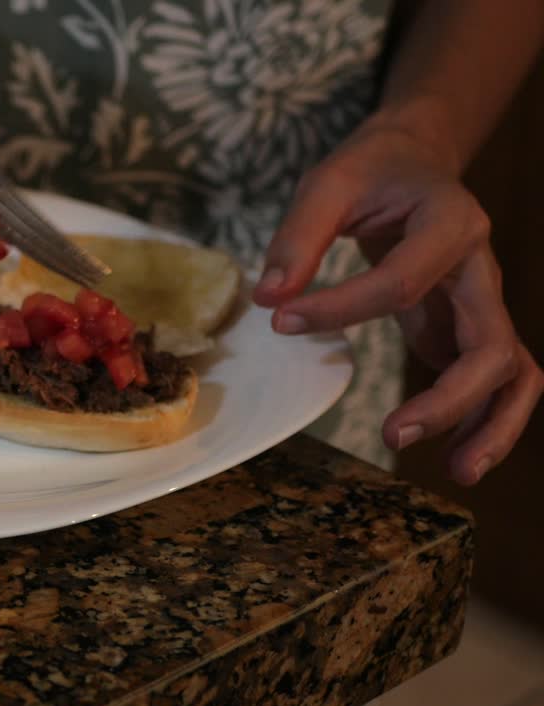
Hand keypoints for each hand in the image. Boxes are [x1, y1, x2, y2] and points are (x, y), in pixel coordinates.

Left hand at [253, 111, 542, 485]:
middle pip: (491, 344)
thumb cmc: (371, 172)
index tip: (282, 321)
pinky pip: (494, 377)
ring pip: (513, 370)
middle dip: (450, 398)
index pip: (401, 282)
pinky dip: (482, 418)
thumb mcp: (328, 183)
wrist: (414, 159)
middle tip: (393, 436)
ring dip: (490, 423)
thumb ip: (297, 237)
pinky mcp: (468, 326)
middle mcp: (481, 268)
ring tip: (457, 471)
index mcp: (451, 223)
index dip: (341, 309)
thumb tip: (268, 298)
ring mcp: (482, 301)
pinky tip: (453, 455)